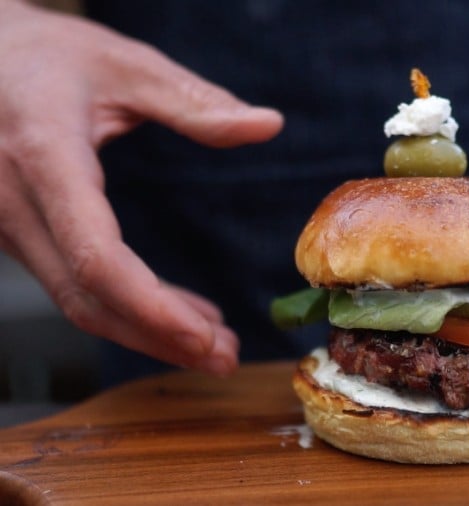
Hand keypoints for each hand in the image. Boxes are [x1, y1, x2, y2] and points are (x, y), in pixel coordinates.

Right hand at [0, 1, 282, 373]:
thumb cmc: (47, 54)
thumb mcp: (125, 65)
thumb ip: (195, 103)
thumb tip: (267, 125)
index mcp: (44, 153)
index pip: (95, 253)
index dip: (149, 305)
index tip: (203, 334)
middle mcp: (15, 200)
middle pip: (88, 296)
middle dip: (159, 336)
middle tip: (224, 357)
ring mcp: (8, 222)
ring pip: (78, 300)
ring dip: (146, 330)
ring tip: (212, 344)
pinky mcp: (18, 231)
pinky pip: (73, 282)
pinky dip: (126, 306)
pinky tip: (174, 312)